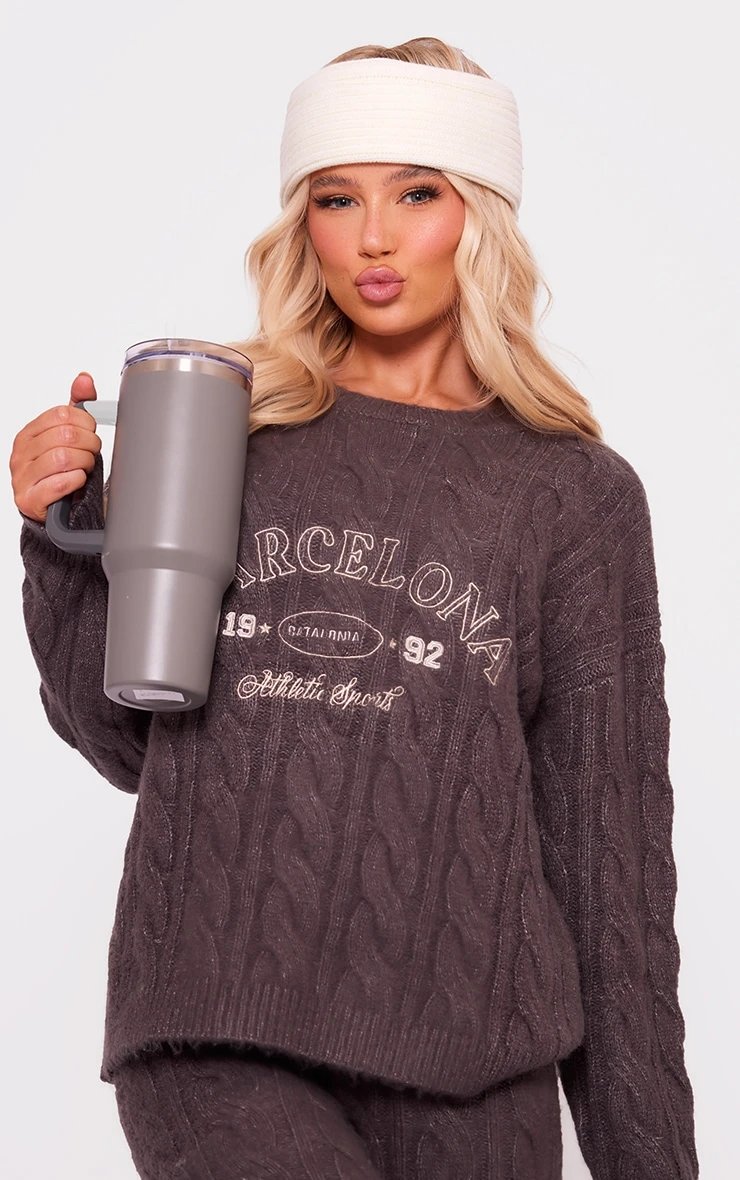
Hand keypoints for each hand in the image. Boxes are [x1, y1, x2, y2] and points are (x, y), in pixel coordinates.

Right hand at [10, 372, 102, 522]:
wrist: (51, 508)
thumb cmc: (60, 470)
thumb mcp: (67, 436)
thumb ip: (77, 407)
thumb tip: (84, 378)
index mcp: (28, 434)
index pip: (61, 414)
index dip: (85, 423)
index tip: (90, 433)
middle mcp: (20, 453)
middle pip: (65, 435)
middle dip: (88, 444)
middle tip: (91, 453)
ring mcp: (22, 477)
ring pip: (63, 458)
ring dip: (84, 463)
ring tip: (85, 468)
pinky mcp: (30, 499)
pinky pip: (59, 484)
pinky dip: (76, 481)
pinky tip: (78, 481)